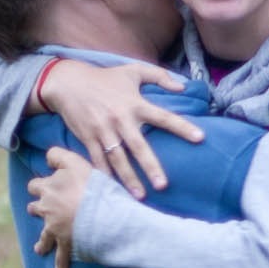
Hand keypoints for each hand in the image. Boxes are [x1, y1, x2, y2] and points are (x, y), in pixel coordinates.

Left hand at [27, 147, 92, 267]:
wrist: (102, 213)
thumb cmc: (93, 185)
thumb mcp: (76, 161)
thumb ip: (59, 155)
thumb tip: (47, 156)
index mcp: (49, 188)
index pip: (36, 184)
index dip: (43, 183)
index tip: (49, 184)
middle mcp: (48, 208)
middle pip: (35, 207)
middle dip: (39, 208)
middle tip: (45, 209)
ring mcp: (55, 228)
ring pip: (43, 236)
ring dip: (42, 241)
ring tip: (40, 247)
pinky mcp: (66, 244)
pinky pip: (61, 261)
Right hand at [36, 60, 201, 197]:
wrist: (69, 82)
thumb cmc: (105, 77)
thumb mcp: (133, 70)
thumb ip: (160, 76)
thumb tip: (183, 88)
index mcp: (135, 103)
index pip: (163, 117)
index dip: (182, 127)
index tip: (199, 138)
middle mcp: (120, 119)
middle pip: (139, 146)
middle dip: (151, 167)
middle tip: (162, 185)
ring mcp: (103, 130)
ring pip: (118, 159)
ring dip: (129, 179)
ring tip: (140, 197)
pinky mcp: (88, 138)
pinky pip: (98, 161)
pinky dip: (105, 176)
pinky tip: (113, 190)